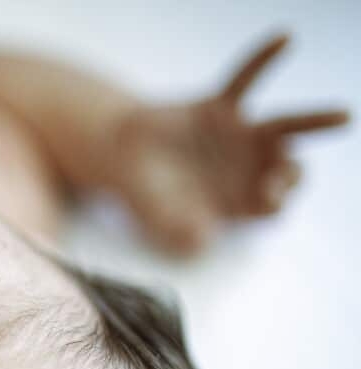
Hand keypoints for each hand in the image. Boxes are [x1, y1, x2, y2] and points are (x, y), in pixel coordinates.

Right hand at [113, 34, 348, 254]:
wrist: (119, 154)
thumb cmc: (142, 192)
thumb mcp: (158, 216)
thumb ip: (179, 230)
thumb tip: (200, 241)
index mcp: (238, 201)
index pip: (272, 204)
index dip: (277, 198)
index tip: (270, 194)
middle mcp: (246, 168)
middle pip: (288, 169)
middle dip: (294, 173)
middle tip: (287, 170)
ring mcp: (237, 136)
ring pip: (285, 126)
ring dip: (316, 121)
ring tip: (345, 117)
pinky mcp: (220, 108)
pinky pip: (245, 79)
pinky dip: (263, 59)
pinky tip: (286, 38)